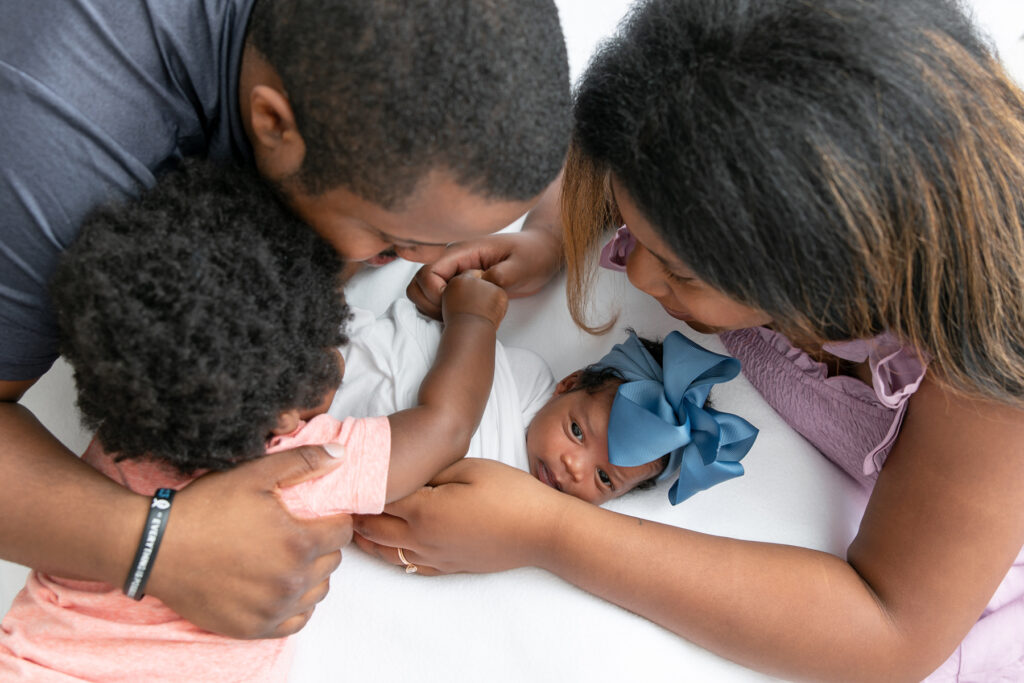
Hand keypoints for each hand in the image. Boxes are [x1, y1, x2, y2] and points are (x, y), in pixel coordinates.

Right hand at [145, 447, 352, 638]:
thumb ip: (302, 462)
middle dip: (321, 544)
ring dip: (311, 574)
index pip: (342, 532)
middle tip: (297, 531)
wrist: (155, 548)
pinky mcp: (253, 627)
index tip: (317, 514)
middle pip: (332, 561)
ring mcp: (273, 608)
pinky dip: (294, 605)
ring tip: (288, 557)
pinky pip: (295, 621)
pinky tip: (279, 586)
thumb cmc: (204, 509)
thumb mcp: (254, 474)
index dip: (333, 518)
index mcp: (298, 543)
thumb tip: (339, 454)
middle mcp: (290, 581)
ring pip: (317, 592)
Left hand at [352, 458, 567, 574]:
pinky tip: (387, 548)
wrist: (542, 530)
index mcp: (423, 511)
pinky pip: (409, 566)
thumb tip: (405, 474)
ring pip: (386, 553)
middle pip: (373, 530)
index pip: (376, 501)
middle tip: (338, 502)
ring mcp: (435, 557)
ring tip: (352, 526)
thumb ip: (430, 471)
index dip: (356, 490)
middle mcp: (422, 539)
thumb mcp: (468, 467)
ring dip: (366, 539)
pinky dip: (391, 556)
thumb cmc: (509, 492)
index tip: (341, 479)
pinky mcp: (449, 567)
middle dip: (353, 516)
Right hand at [407, 230, 561, 318]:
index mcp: (463, 251)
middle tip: (456, 314)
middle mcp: (452, 260)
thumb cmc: (533, 255)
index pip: (428, 273)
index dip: (435, 294)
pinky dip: (440, 311)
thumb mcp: (523, 265)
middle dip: (430, 304)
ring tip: (459, 316)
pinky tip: (464, 315)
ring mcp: (453, 272)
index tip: (457, 305)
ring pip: (422, 292)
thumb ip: (503, 274)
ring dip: (432, 309)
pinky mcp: (457, 284)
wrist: (540, 253)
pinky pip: (435, 299)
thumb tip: (484, 281)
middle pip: (418, 283)